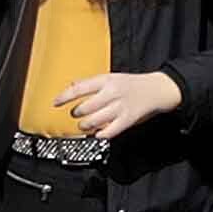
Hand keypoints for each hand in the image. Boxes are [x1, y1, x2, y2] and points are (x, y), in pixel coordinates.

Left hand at [55, 67, 183, 140]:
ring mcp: (120, 107)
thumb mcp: (111, 77)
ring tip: (85, 125)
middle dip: (76, 114)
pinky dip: (99, 134)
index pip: (79, 88)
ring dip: (85, 125)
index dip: (64, 97)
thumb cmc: (131, 84)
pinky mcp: (127, 120)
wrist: (157, 90)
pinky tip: (97, 133)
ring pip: (94, 121)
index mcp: (106, 80)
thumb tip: (71, 86)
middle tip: (76, 115)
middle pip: (85, 108)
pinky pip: (108, 132)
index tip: (55, 103)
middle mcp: (112, 93)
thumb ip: (92, 83)